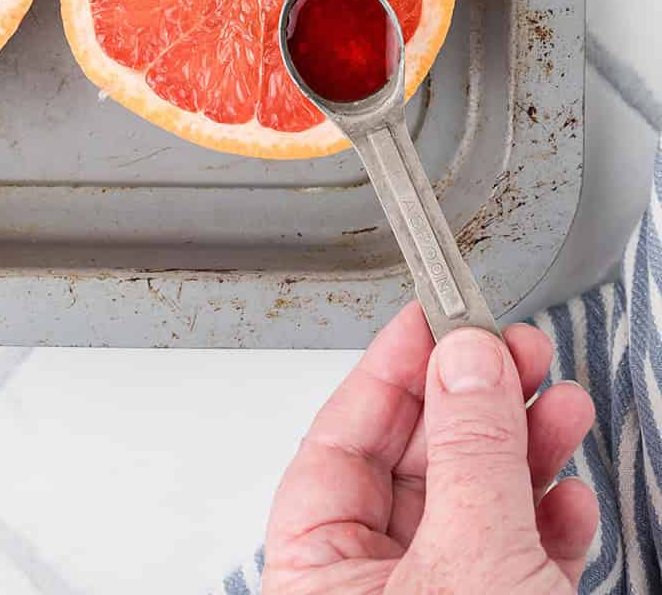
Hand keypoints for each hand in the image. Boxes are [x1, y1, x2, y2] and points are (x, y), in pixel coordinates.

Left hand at [260, 303, 597, 592]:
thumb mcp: (471, 562)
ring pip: (471, 507)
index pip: (337, 443)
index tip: (432, 317)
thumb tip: (466, 360)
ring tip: (560, 405)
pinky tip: (567, 495)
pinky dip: (543, 523)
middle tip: (515, 350)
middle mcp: (366, 589)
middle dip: (475, 401)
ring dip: (523, 452)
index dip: (390, 370)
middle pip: (413, 465)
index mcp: (316, 574)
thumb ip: (470, 455)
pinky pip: (509, 559)